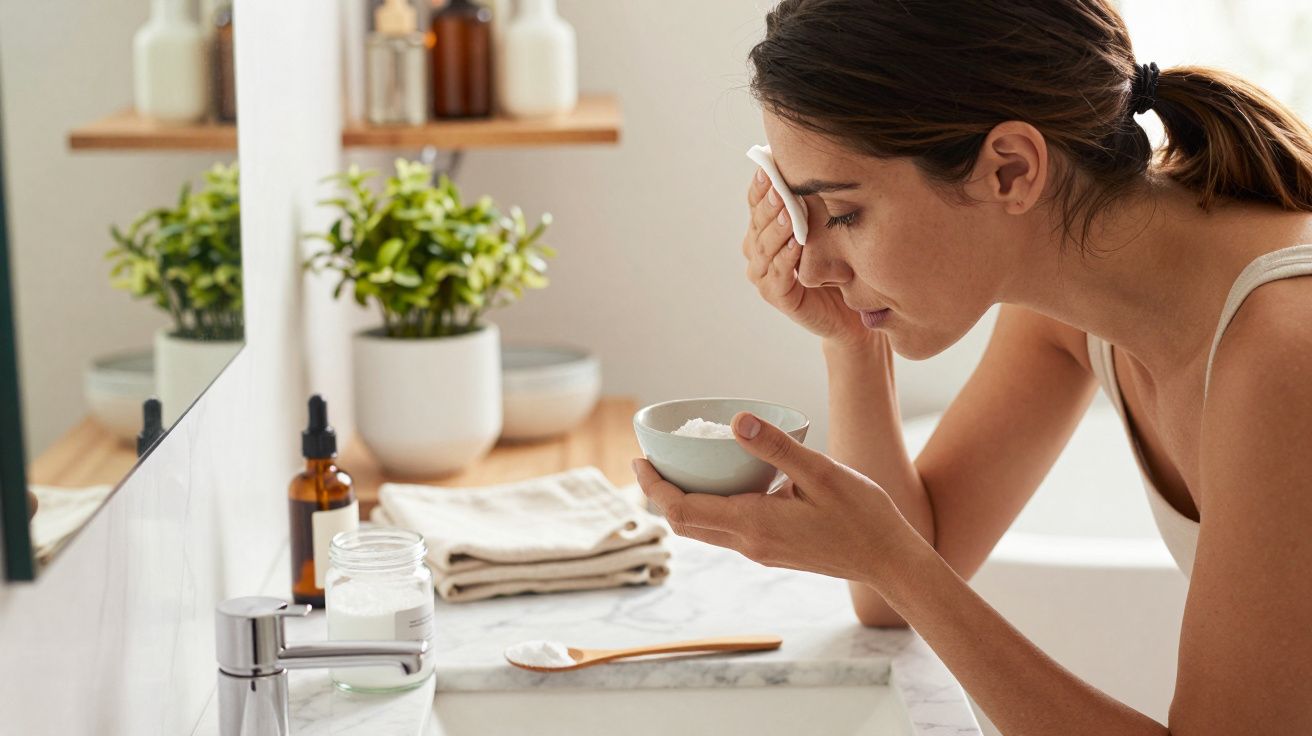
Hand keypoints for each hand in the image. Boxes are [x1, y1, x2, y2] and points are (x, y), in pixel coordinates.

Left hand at [633, 411, 919, 583]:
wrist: (888, 559)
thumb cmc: (862, 515)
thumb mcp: (821, 472)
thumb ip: (777, 447)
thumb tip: (736, 421)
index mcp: (752, 524)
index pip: (682, 510)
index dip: (654, 486)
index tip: (638, 460)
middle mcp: (748, 543)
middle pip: (685, 524)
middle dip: (660, 494)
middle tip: (648, 461)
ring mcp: (759, 551)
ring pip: (704, 530)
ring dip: (682, 503)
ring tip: (676, 469)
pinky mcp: (771, 551)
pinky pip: (725, 531)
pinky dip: (708, 508)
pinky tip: (720, 483)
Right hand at [743, 169, 867, 346]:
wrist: (851, 311)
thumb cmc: (839, 264)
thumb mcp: (825, 226)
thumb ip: (812, 202)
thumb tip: (812, 160)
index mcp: (764, 230)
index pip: (756, 202)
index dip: (762, 185)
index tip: (771, 164)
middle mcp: (758, 252)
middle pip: (758, 222)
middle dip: (770, 203)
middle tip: (780, 185)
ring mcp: (764, 275)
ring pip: (766, 246)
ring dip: (777, 227)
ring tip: (788, 210)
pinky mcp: (777, 296)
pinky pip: (778, 273)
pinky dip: (786, 257)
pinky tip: (797, 243)